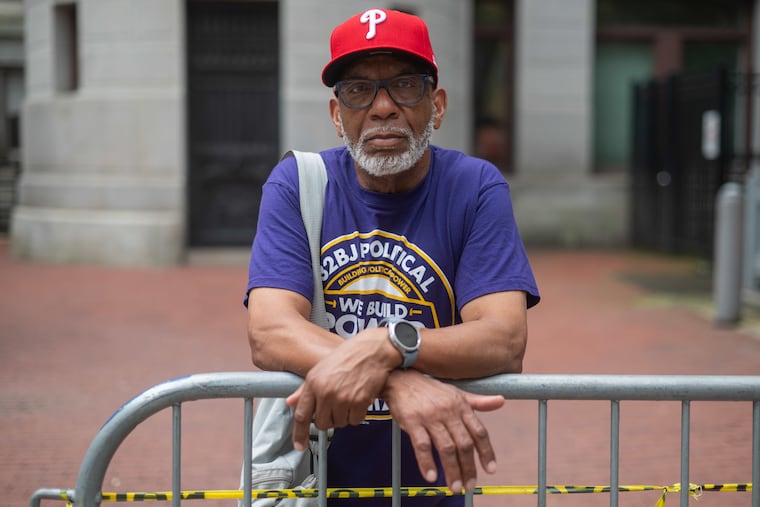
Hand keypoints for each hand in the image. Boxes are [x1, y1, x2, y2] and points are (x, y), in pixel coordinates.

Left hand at [286, 327, 398, 449]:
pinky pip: (355, 420)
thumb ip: (304, 389)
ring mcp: (342, 398)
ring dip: (344, 416)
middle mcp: (326, 391)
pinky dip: (358, 414)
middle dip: (328, 419)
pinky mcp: (359, 401)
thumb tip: (291, 402)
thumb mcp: (321, 368)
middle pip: (321, 423)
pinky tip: (359, 399)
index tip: (299, 445)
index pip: (301, 415)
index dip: (299, 434)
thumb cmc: (348, 355)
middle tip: (336, 406)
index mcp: (313, 382)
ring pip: (339, 423)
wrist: (372, 350)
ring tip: (349, 398)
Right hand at [381, 369, 503, 492]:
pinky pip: (422, 445)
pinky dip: (427, 463)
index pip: (479, 432)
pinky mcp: (412, 421)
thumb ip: (478, 402)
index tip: (490, 469)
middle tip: (469, 485)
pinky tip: (432, 476)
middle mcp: (448, 411)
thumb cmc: (429, 389)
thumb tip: (501, 401)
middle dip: (468, 467)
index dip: (486, 452)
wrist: (400, 378)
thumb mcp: (456, 392)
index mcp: (461, 405)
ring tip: (454, 486)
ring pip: (445, 447)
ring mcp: (430, 416)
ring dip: (451, 470)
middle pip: (464, 444)